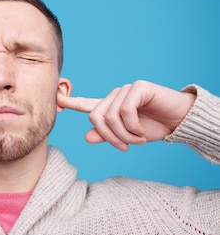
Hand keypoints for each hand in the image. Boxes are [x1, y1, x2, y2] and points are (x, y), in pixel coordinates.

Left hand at [57, 80, 195, 150]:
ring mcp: (125, 90)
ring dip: (124, 134)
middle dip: (109, 137)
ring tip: (138, 140)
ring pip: (110, 116)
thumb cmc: (155, 126)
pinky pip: (125, 110)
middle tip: (125, 147)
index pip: (85, 104)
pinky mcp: (138, 87)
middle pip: (96, 117)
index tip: (54, 98)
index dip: (69, 102)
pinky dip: (132, 126)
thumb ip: (107, 136)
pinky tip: (142, 132)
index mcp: (110, 107)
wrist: (179, 120)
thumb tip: (86, 136)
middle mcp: (114, 96)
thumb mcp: (128, 136)